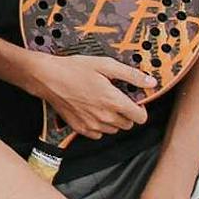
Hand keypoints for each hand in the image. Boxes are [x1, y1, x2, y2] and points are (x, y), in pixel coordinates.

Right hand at [31, 53, 156, 139]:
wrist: (47, 77)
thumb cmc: (74, 69)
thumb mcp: (105, 65)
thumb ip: (131, 75)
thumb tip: (150, 81)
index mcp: (114, 101)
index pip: (141, 117)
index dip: (140, 109)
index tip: (134, 101)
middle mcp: (105, 116)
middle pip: (129, 124)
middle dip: (127, 113)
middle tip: (116, 99)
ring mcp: (92, 124)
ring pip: (114, 129)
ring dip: (113, 120)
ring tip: (103, 104)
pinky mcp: (80, 129)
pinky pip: (99, 133)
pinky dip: (99, 125)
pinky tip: (92, 111)